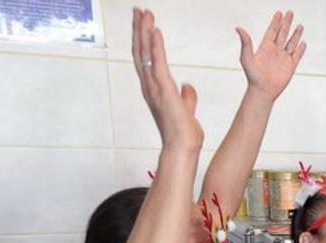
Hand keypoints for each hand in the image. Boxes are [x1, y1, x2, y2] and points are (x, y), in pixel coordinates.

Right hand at [132, 9, 202, 150]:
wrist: (183, 146)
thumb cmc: (183, 132)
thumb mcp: (186, 108)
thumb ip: (186, 96)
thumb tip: (187, 86)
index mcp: (153, 89)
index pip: (145, 58)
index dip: (143, 40)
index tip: (143, 23)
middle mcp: (149, 86)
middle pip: (140, 51)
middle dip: (138, 29)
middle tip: (137, 10)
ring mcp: (154, 88)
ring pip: (145, 53)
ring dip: (144, 31)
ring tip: (144, 13)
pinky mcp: (163, 89)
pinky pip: (158, 63)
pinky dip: (156, 45)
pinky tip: (155, 30)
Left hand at [237, 11, 305, 100]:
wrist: (262, 91)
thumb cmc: (253, 76)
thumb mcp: (246, 57)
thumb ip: (245, 42)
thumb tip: (238, 28)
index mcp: (265, 47)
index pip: (272, 31)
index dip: (276, 22)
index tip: (279, 13)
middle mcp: (275, 51)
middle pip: (283, 34)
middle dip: (286, 23)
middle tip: (290, 12)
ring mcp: (283, 58)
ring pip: (291, 43)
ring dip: (295, 34)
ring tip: (300, 25)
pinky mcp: (290, 66)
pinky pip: (297, 55)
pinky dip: (300, 49)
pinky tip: (303, 43)